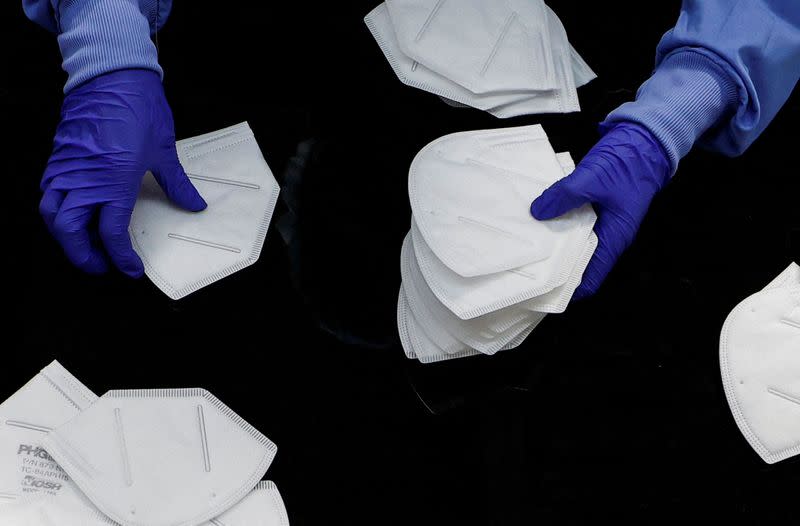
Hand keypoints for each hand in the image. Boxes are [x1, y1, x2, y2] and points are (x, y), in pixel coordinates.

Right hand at [40, 68, 206, 277]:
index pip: (112, 234)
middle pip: (70, 232)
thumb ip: (177, 185)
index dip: (122, 258)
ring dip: (66, 236)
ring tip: (87, 244)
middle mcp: (84, 179)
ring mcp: (66, 168)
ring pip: (51, 215)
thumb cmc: (138, 108)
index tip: (132, 269)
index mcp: (113, 181)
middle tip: (102, 265)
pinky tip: (75, 214)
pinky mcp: (58, 158)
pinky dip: (57, 211)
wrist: (112, 75)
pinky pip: (48, 193)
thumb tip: (193, 204)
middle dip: (84, 256)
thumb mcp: (164, 152)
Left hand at [531, 122, 670, 298]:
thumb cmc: (627, 164)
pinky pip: (574, 224)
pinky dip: (559, 224)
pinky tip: (540, 220)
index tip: (543, 290)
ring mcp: (602, 222)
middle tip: (527, 268)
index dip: (569, 288)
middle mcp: (609, 236)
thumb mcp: (591, 179)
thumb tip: (538, 212)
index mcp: (614, 238)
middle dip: (556, 266)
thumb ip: (563, 196)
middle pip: (579, 262)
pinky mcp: (595, 209)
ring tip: (528, 245)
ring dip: (555, 244)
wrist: (643, 140)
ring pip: (575, 242)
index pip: (591, 277)